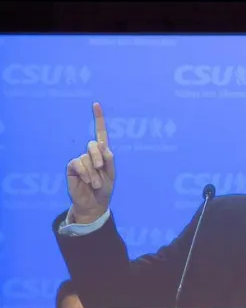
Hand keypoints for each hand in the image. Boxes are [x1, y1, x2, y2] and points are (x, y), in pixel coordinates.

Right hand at [66, 102, 116, 223]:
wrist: (94, 203)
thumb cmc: (104, 189)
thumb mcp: (112, 175)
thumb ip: (109, 160)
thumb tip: (102, 145)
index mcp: (103, 154)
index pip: (100, 134)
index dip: (98, 119)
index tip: (96, 104)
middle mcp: (90, 154)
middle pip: (94, 145)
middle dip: (99, 158)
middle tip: (101, 170)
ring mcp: (80, 160)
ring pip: (87, 158)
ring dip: (94, 173)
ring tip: (96, 183)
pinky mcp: (72, 167)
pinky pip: (78, 164)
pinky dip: (86, 173)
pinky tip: (88, 181)